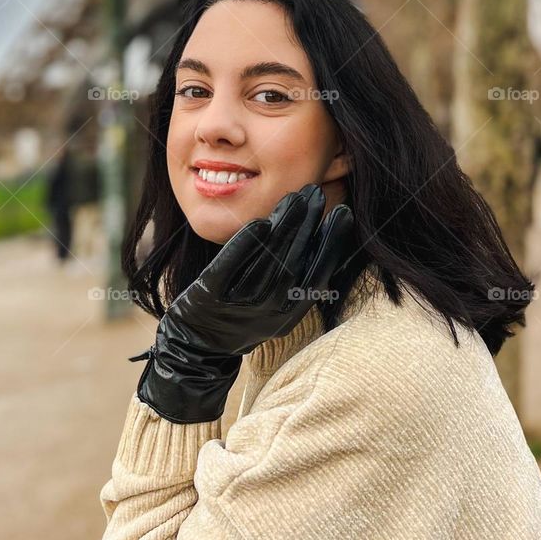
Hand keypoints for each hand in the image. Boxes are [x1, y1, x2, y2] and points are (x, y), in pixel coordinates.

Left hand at [131, 183, 354, 423]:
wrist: (197, 346)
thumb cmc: (242, 315)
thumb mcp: (276, 306)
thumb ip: (296, 277)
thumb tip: (321, 233)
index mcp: (288, 315)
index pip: (318, 275)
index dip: (332, 244)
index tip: (343, 213)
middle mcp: (267, 313)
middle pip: (293, 263)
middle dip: (307, 225)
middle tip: (315, 193)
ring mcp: (238, 306)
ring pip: (268, 262)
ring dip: (284, 227)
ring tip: (295, 198)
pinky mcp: (210, 297)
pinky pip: (230, 268)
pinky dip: (246, 245)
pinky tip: (261, 221)